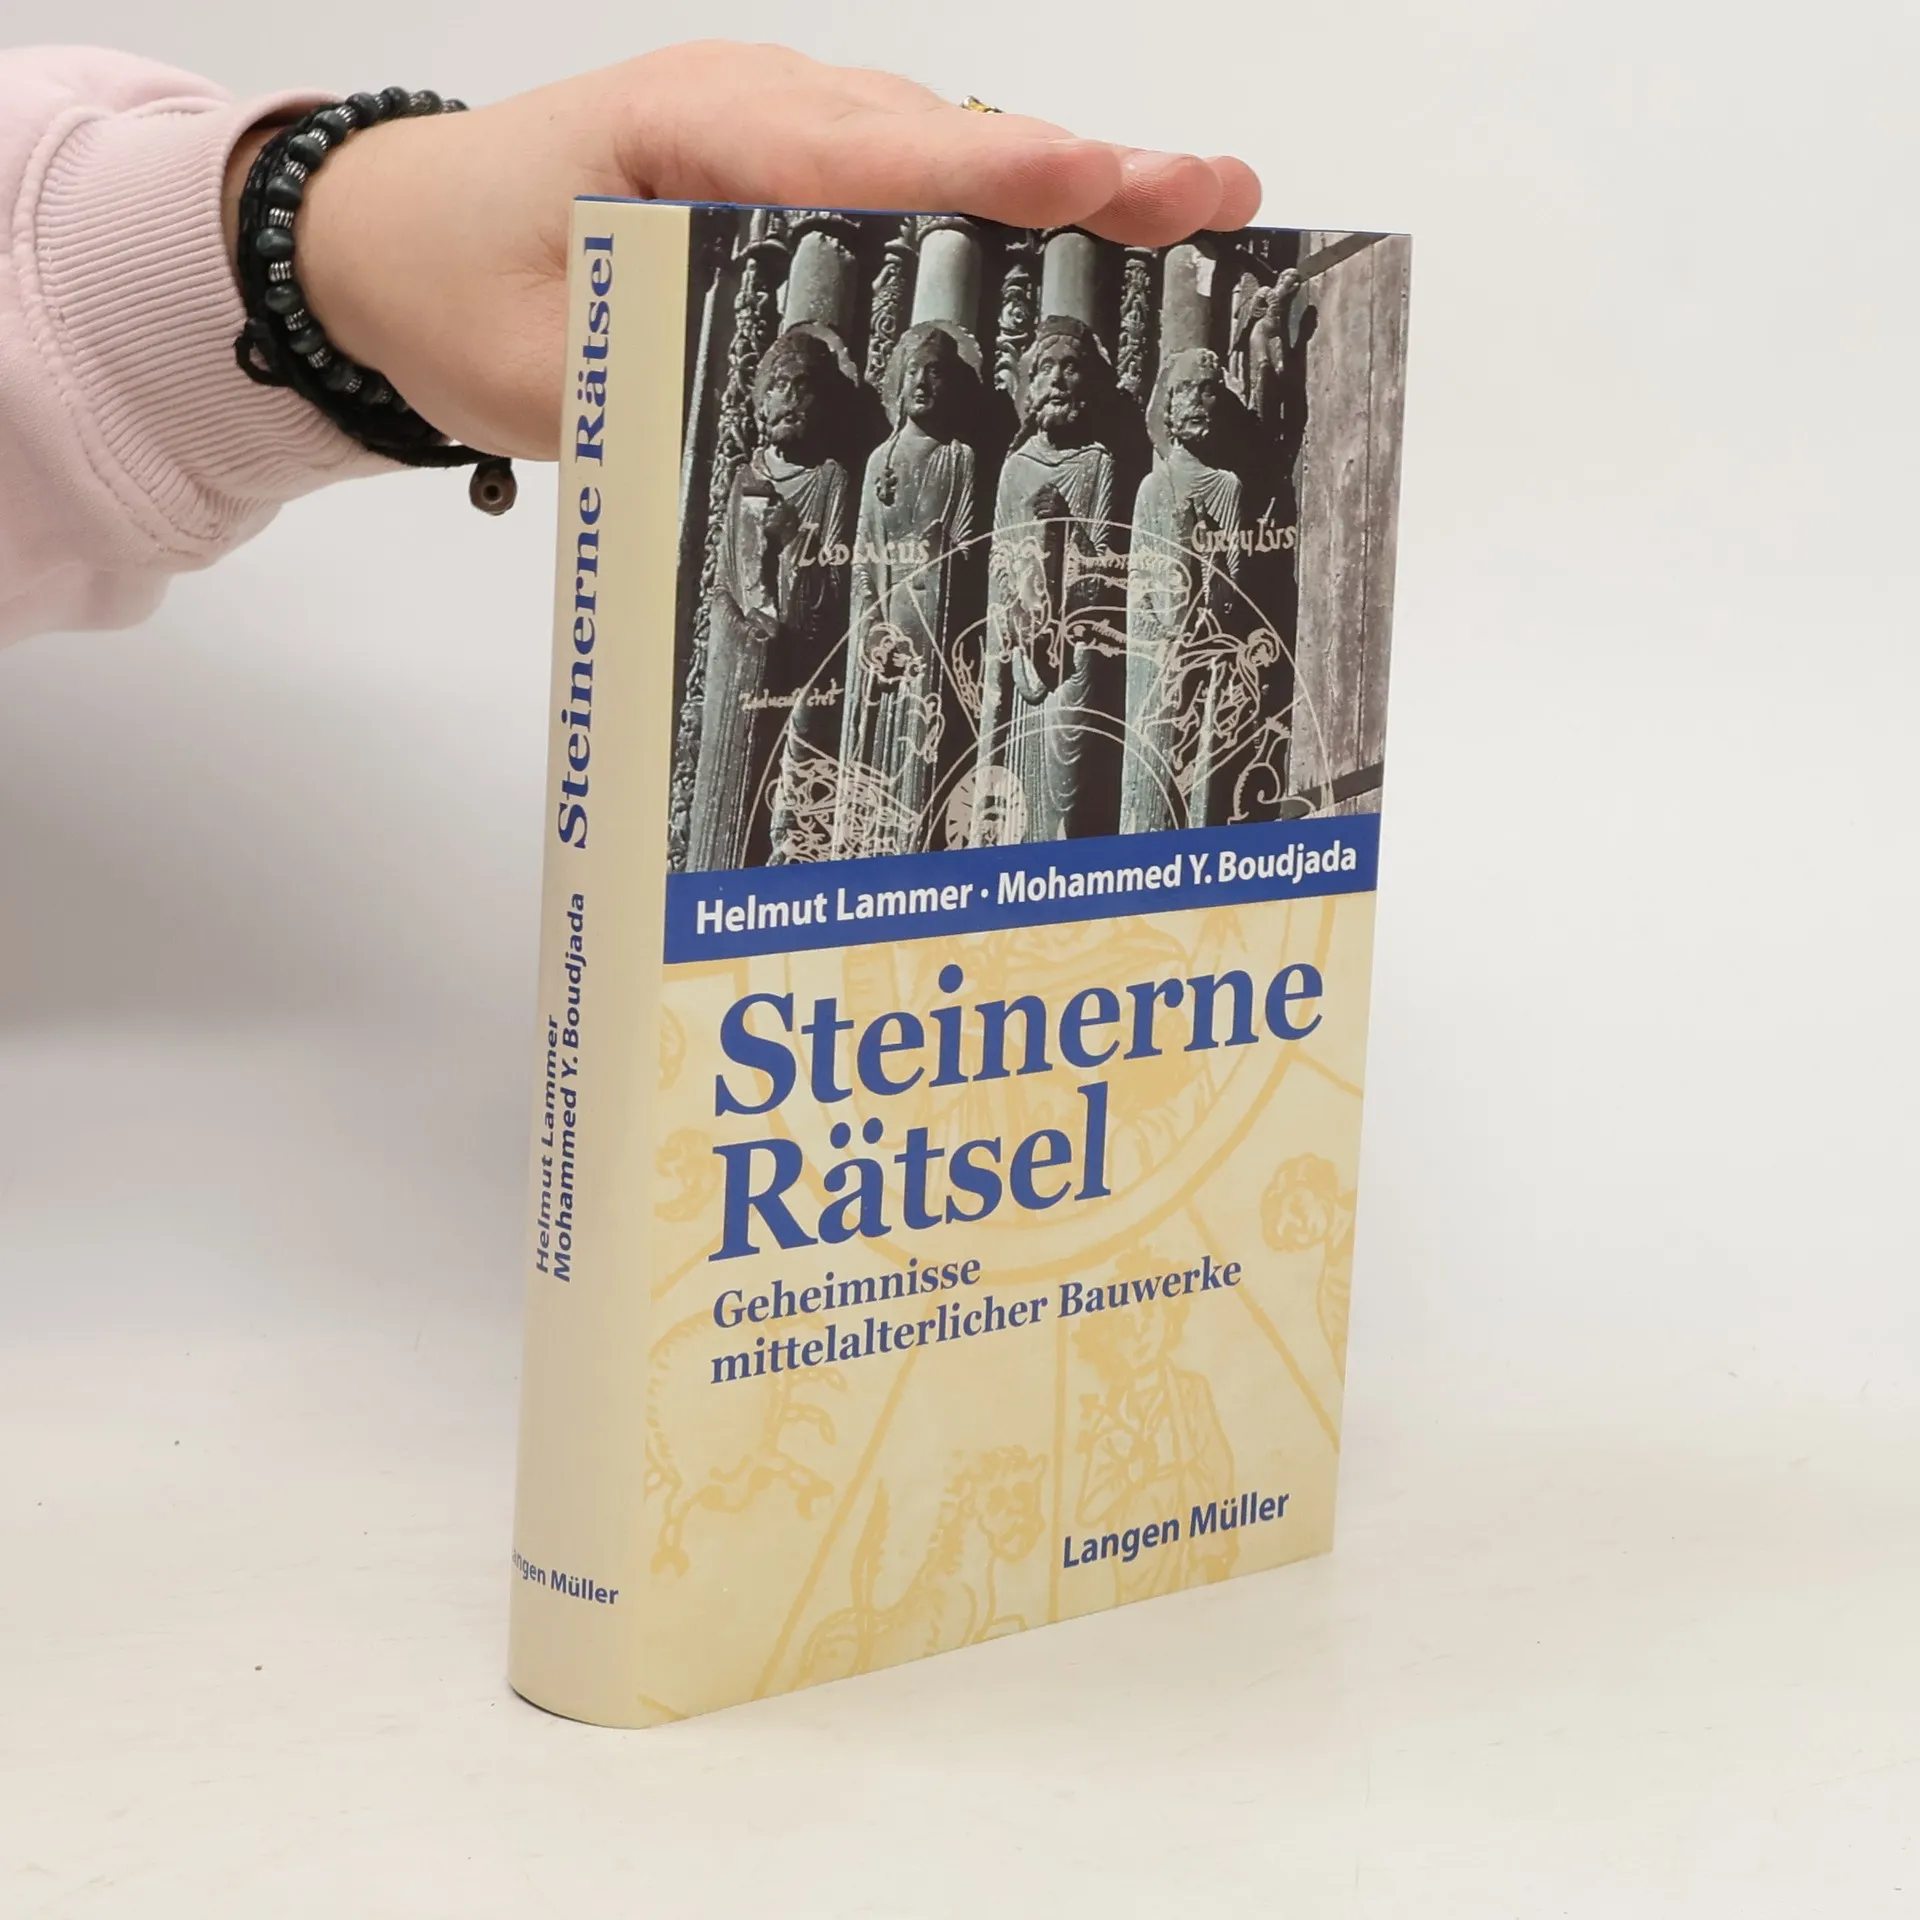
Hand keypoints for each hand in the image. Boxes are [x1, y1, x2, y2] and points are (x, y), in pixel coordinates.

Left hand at [229, 42, 1260, 457]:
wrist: (380, 244)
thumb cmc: (450, 283)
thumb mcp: (546, 369)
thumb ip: (672, 396)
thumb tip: (795, 466)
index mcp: (694, 132)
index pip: (868, 153)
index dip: (992, 177)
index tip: (1102, 185)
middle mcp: (754, 112)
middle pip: (939, 136)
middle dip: (1082, 169)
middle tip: (1217, 194)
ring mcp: (775, 135)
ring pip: (938, 151)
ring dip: (1061, 186)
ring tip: (1194, 211)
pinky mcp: (781, 177)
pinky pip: (906, 180)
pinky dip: (997, 209)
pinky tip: (1083, 235)